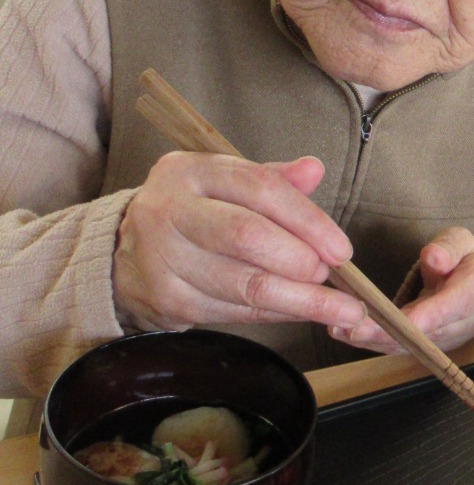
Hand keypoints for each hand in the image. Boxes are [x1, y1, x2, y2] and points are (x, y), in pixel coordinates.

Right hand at [113, 151, 365, 333]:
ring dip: (298, 299)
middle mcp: (171, 210)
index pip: (258, 187)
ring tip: (334, 306)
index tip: (340, 248)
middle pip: (247, 236)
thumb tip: (314, 170)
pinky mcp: (169, 300)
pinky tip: (299, 313)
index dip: (306, 219)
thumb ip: (270, 178)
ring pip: (244, 283)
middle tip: (330, 275)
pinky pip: (234, 312)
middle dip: (300, 260)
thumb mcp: (222, 182)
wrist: (122, 254)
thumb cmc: (189, 213)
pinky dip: (275, 314)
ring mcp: (165, 258)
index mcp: (189, 171)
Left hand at [329, 227, 473, 354]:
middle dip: (390, 333)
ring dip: (376, 340)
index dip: (430, 315)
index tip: (404, 321)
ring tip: (342, 330)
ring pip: (412, 346)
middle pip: (428, 333)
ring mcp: (449, 339)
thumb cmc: (465, 258)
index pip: (455, 306)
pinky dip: (374, 343)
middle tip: (355, 327)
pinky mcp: (429, 346)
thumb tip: (434, 258)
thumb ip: (449, 247)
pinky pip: (402, 348)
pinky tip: (346, 334)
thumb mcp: (462, 241)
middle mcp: (468, 322)